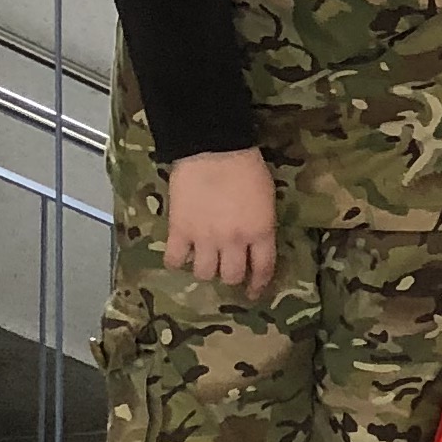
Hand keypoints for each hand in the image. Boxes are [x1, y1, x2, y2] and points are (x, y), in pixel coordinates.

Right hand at [165, 148, 277, 294]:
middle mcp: (233, 242)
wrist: (213, 148)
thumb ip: (261, 224)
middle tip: (226, 269)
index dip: (258, 285)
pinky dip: (176, 260)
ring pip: (203, 273)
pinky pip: (174, 260)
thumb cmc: (246, 166)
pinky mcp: (179, 231)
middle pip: (231, 276)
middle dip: (230, 276)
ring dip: (205, 269)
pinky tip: (180, 254)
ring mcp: (205, 238)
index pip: (262, 269)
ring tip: (203, 259)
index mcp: (260, 232)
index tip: (254, 293)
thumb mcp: (267, 198)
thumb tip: (256, 242)